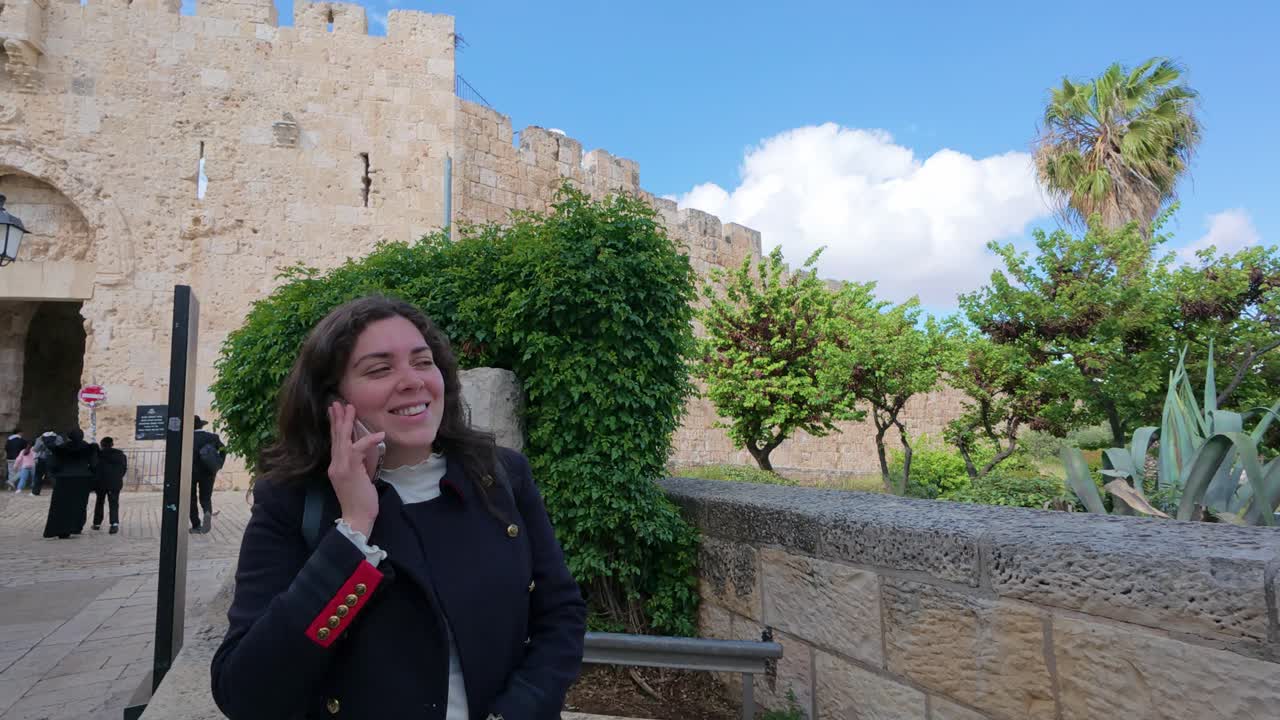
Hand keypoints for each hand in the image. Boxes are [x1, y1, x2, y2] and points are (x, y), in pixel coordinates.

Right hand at [327, 401, 384, 535]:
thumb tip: (363, 454)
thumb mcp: (358, 479)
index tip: (335, 412)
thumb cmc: (360, 501)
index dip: (335, 426)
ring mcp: (340, 467)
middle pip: (336, 437)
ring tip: (350, 407)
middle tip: (337, 402)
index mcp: (336, 467)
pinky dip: (368, 440)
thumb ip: (357, 466)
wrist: (357, 518)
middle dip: (337, 418)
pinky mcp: (350, 470)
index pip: (335, 442)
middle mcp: (335, 465)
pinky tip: (379, 434)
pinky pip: (358, 450)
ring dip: (347, 422)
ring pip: (342, 439)